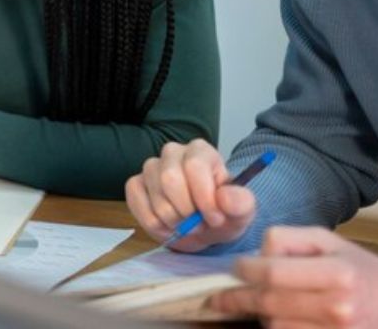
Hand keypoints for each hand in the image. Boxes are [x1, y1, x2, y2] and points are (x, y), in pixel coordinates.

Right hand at [124, 139, 256, 250]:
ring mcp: (151, 167)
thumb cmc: (222, 214)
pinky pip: (137, 204)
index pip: (195, 166)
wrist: (204, 226)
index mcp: (200, 151)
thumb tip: (223, 198)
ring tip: (186, 226)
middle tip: (199, 225)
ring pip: (156, 197)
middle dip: (186, 211)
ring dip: (173, 221)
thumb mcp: (242, 212)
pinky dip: (154, 224)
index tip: (215, 219)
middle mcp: (173, 152)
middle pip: (170, 179)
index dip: (204, 198)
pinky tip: (169, 226)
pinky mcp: (135, 184)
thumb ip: (240, 203)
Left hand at [209, 227, 377, 327]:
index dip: (245, 271)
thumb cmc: (362, 270)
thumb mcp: (330, 242)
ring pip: (275, 327)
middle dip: (238, 299)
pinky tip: (274, 319)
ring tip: (257, 305)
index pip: (273, 274)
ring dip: (260, 316)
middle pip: (269, 304)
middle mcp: (337, 308)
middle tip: (218, 297)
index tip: (234, 269)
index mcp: (337, 274)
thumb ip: (290, 240)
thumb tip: (256, 254)